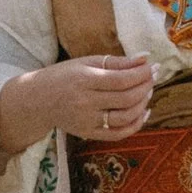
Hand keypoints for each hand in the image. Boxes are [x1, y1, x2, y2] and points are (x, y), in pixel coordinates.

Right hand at [0, 56, 156, 151]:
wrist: (38, 100)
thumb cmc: (64, 76)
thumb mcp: (87, 62)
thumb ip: (117, 62)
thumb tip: (145, 58)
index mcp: (84, 80)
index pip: (122, 79)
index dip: (142, 74)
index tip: (153, 66)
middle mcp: (85, 102)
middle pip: (126, 99)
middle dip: (146, 87)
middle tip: (153, 77)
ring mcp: (87, 121)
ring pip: (125, 117)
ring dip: (142, 104)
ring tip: (148, 92)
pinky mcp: (88, 134)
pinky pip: (118, 134)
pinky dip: (135, 125)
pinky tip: (144, 112)